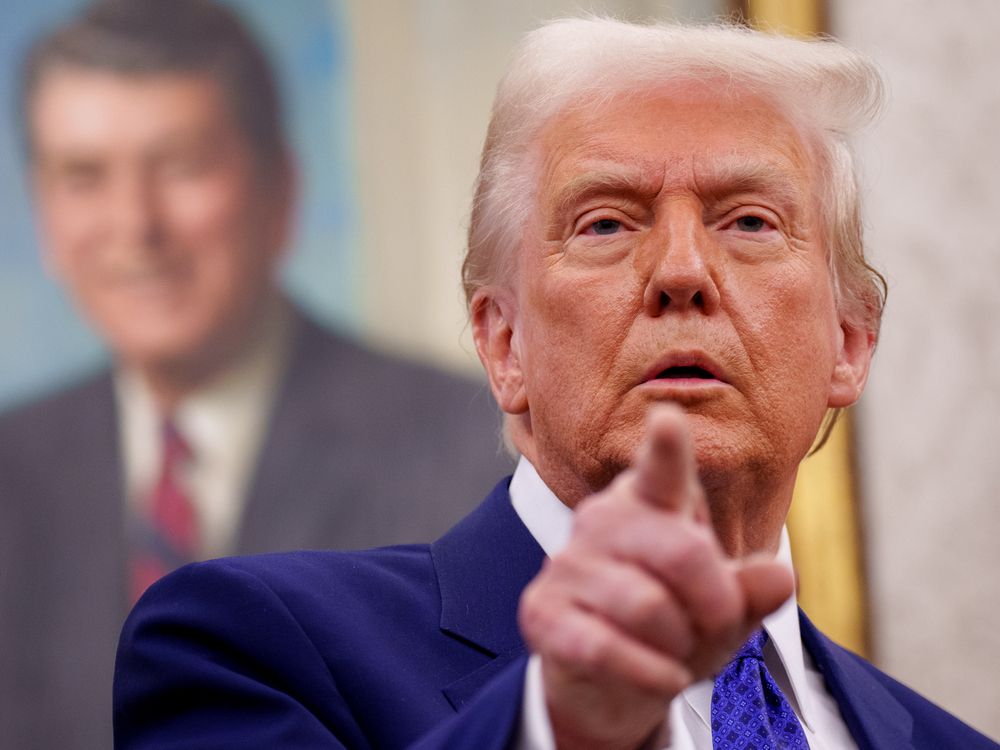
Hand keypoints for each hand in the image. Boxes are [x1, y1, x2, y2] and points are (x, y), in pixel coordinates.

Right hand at [517, 405, 793, 749]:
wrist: (607, 680)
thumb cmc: (670, 629)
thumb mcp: (722, 611)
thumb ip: (750, 591)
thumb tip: (779, 576)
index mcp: (649, 503)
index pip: (662, 471)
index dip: (666, 448)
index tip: (669, 419)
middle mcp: (601, 520)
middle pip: (684, 553)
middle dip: (717, 604)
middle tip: (719, 626)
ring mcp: (566, 563)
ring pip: (648, 607)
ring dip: (680, 646)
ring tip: (676, 651)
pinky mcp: (542, 612)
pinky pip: (606, 647)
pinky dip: (649, 674)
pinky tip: (662, 677)